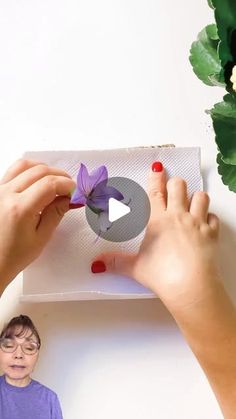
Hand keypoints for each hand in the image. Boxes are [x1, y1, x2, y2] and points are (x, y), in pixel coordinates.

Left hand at [0, 159, 75, 290]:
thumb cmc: (13, 255)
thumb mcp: (41, 237)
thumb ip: (56, 213)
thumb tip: (71, 198)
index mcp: (20, 209)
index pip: (50, 184)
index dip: (67, 185)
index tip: (76, 192)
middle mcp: (6, 194)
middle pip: (39, 171)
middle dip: (59, 176)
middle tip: (69, 189)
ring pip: (24, 165)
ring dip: (44, 169)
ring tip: (54, 182)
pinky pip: (13, 170)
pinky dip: (29, 170)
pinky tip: (37, 181)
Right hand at [92, 162, 219, 310]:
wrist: (190, 286)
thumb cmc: (163, 275)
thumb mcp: (135, 268)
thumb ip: (116, 262)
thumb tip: (96, 264)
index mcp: (158, 221)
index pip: (155, 193)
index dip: (155, 178)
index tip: (157, 168)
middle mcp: (178, 217)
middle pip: (179, 187)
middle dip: (175, 183)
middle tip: (172, 187)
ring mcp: (197, 223)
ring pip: (200, 197)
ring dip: (195, 197)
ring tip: (190, 202)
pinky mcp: (212, 233)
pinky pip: (213, 217)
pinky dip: (209, 217)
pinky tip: (204, 222)